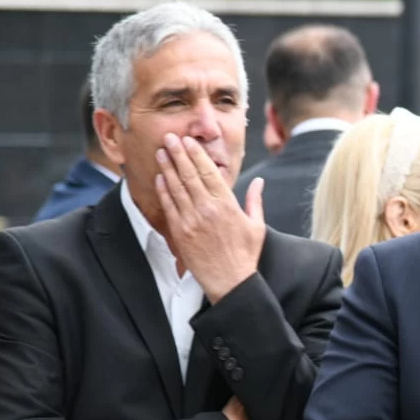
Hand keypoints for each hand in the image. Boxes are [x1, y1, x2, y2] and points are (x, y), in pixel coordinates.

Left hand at [154, 133, 266, 301]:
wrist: (230, 282)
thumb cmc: (245, 255)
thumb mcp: (256, 226)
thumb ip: (255, 200)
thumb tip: (259, 181)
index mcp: (227, 204)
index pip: (209, 172)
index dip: (197, 154)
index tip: (188, 141)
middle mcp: (208, 209)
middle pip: (190, 174)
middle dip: (179, 154)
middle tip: (170, 137)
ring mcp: (192, 220)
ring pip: (177, 187)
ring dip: (168, 168)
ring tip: (162, 152)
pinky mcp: (181, 233)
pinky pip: (170, 206)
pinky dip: (164, 190)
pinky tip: (160, 178)